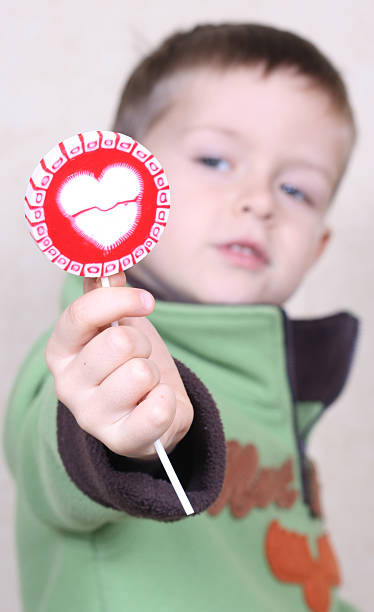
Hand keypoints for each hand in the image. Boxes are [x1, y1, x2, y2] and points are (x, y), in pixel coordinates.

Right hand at [45, 273, 192, 459]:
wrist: (149, 410)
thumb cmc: (130, 362)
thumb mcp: (116, 322)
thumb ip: (107, 289)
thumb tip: (107, 255)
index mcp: (61, 350)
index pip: (81, 314)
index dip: (120, 301)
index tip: (147, 301)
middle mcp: (67, 385)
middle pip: (119, 342)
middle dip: (142, 344)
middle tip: (140, 357)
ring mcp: (91, 416)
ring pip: (140, 373)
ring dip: (154, 374)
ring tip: (145, 384)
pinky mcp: (120, 441)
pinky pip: (158, 409)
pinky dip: (168, 401)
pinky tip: (156, 404)